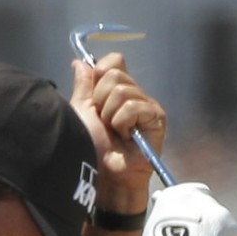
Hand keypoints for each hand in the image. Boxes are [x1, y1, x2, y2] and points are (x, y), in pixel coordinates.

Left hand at [69, 53, 165, 211]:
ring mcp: (148, 105)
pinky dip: (122, 123)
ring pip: (122, 91)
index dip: (99, 74)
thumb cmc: (93, 147)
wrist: (104, 174)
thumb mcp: (82, 111)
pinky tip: (127, 137)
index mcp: (117, 90)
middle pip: (115, 74)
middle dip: (101, 100)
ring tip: (116, 132)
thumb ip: (83, 86)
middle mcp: (135, 94)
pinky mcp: (156, 117)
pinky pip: (132, 107)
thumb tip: (80, 62)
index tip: (95, 99)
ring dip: (111, 115)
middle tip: (105, 122)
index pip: (114, 61)